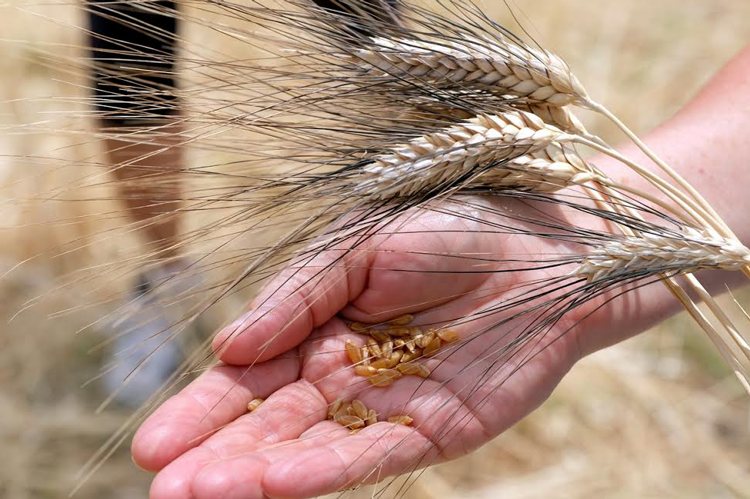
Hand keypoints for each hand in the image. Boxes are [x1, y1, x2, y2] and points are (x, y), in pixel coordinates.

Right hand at [132, 196, 671, 498]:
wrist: (548, 243)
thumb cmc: (454, 229)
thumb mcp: (361, 245)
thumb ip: (298, 295)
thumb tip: (228, 347)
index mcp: (320, 328)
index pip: (248, 380)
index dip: (202, 410)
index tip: (155, 443)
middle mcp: (347, 375)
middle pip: (272, 426)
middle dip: (219, 457)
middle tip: (166, 490)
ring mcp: (390, 407)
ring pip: (314, 451)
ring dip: (260, 477)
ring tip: (203, 497)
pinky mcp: (439, 430)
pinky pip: (376, 454)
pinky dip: (329, 471)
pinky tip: (282, 486)